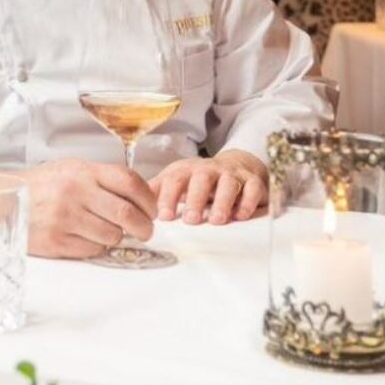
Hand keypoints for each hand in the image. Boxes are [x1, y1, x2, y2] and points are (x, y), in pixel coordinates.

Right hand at [14, 160, 156, 258]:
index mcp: (84, 172)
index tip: (153, 209)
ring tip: (106, 230)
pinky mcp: (56, 241)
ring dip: (116, 237)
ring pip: (113, 236)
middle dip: (144, 227)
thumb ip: (104, 178)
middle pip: (127, 214)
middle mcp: (76, 193)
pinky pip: (93, 249)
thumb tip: (142, 195)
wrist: (4, 199)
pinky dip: (96, 246)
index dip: (149, 199)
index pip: (130, 182)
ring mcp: (65, 218)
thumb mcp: (73, 169)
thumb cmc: (44, 185)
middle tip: (145, 231)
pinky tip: (86, 237)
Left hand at [150, 150, 267, 225]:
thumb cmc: (202, 180)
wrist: (238, 164)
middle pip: (201, 178)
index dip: (168, 196)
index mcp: (187, 170)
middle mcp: (210, 169)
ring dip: (222, 201)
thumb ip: (157, 191)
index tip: (164, 216)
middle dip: (195, 198)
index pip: (175, 178)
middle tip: (190, 219)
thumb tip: (131, 204)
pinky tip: (241, 216)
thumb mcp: (178, 181)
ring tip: (217, 220)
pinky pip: (253, 189)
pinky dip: (248, 202)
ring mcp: (232, 174)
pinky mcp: (253, 181)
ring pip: (228, 183)